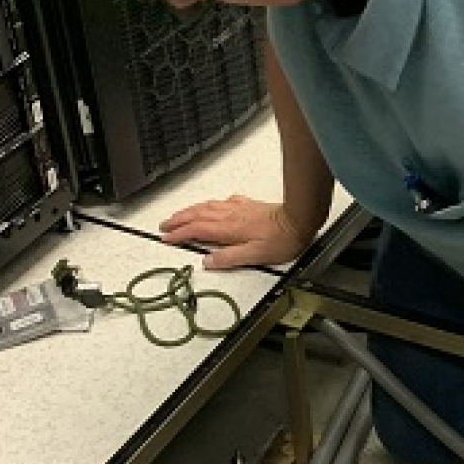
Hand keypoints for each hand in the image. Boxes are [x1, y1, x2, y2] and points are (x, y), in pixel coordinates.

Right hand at [157, 195, 315, 270]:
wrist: (298, 219)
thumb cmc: (281, 239)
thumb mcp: (254, 256)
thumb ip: (229, 258)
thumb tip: (208, 261)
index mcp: (228, 229)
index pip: (196, 229)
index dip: (179, 233)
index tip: (166, 238)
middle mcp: (230, 215)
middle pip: (197, 215)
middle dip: (178, 219)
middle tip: (164, 224)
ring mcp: (238, 208)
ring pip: (207, 206)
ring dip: (190, 210)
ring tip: (179, 214)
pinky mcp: (248, 205)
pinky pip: (222, 202)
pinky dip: (211, 204)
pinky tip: (214, 205)